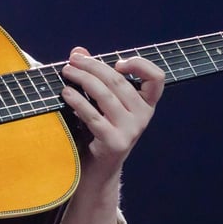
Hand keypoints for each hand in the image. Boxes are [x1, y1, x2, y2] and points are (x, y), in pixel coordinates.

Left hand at [59, 48, 163, 182]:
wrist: (95, 171)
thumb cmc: (97, 131)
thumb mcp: (100, 103)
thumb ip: (93, 77)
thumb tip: (79, 51)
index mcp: (145, 104)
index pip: (157, 78)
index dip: (140, 65)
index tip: (117, 63)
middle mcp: (143, 116)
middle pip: (119, 81)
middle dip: (93, 66)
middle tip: (73, 62)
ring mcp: (130, 131)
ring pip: (105, 95)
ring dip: (82, 79)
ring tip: (66, 73)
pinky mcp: (114, 143)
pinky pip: (93, 116)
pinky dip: (77, 101)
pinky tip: (65, 93)